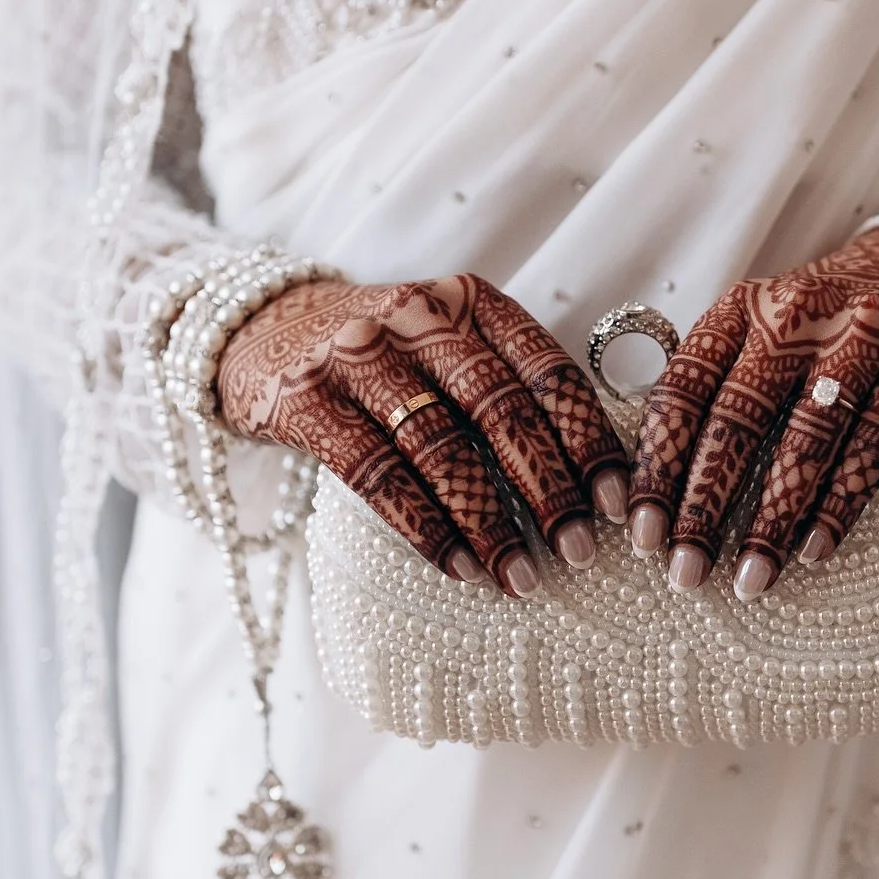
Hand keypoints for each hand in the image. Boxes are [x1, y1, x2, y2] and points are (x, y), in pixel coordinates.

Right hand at [217, 274, 626, 596]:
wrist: (259, 332)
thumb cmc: (385, 359)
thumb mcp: (448, 345)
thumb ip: (508, 387)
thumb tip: (595, 481)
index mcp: (469, 301)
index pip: (545, 369)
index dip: (588, 438)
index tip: (619, 502)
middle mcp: (416, 314)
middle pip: (498, 406)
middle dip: (548, 485)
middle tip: (581, 549)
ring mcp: (356, 353)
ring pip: (438, 444)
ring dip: (488, 519)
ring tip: (523, 577)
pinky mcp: (305, 398)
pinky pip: (374, 472)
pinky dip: (424, 526)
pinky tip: (460, 568)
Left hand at [628, 223, 878, 599]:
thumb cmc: (827, 325)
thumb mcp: (765, 330)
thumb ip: (718, 386)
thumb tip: (654, 487)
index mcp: (742, 307)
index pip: (684, 389)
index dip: (658, 465)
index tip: (640, 534)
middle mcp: (796, 312)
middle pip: (738, 417)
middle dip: (705, 504)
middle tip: (685, 572)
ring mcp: (864, 331)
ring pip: (808, 436)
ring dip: (774, 518)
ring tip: (750, 578)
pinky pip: (877, 442)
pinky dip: (842, 502)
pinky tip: (814, 550)